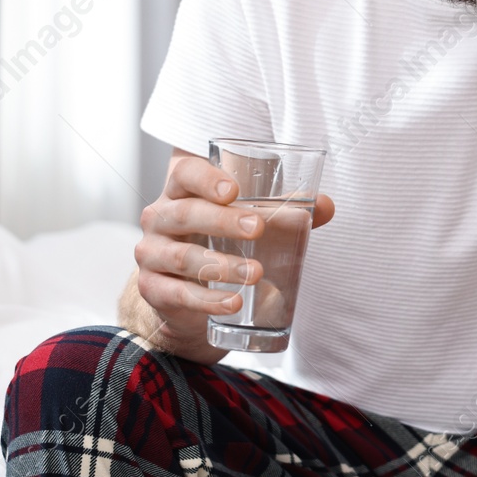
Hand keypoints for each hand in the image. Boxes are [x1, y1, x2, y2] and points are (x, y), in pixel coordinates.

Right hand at [120, 149, 334, 362]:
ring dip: (222, 265)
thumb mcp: (245, 224)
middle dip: (224, 220)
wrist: (186, 296)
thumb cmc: (216, 244)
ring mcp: (150, 255)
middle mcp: (159, 218)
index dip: (205, 178)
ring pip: (183, 256)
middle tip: (258, 229)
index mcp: (180, 192)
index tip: (233, 189)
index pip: (184, 174)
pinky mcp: (152, 289)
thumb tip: (325, 205)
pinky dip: (207, 300)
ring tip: (256, 273)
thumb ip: (282, 213)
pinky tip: (233, 303)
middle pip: (186, 213)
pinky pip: (179, 294)